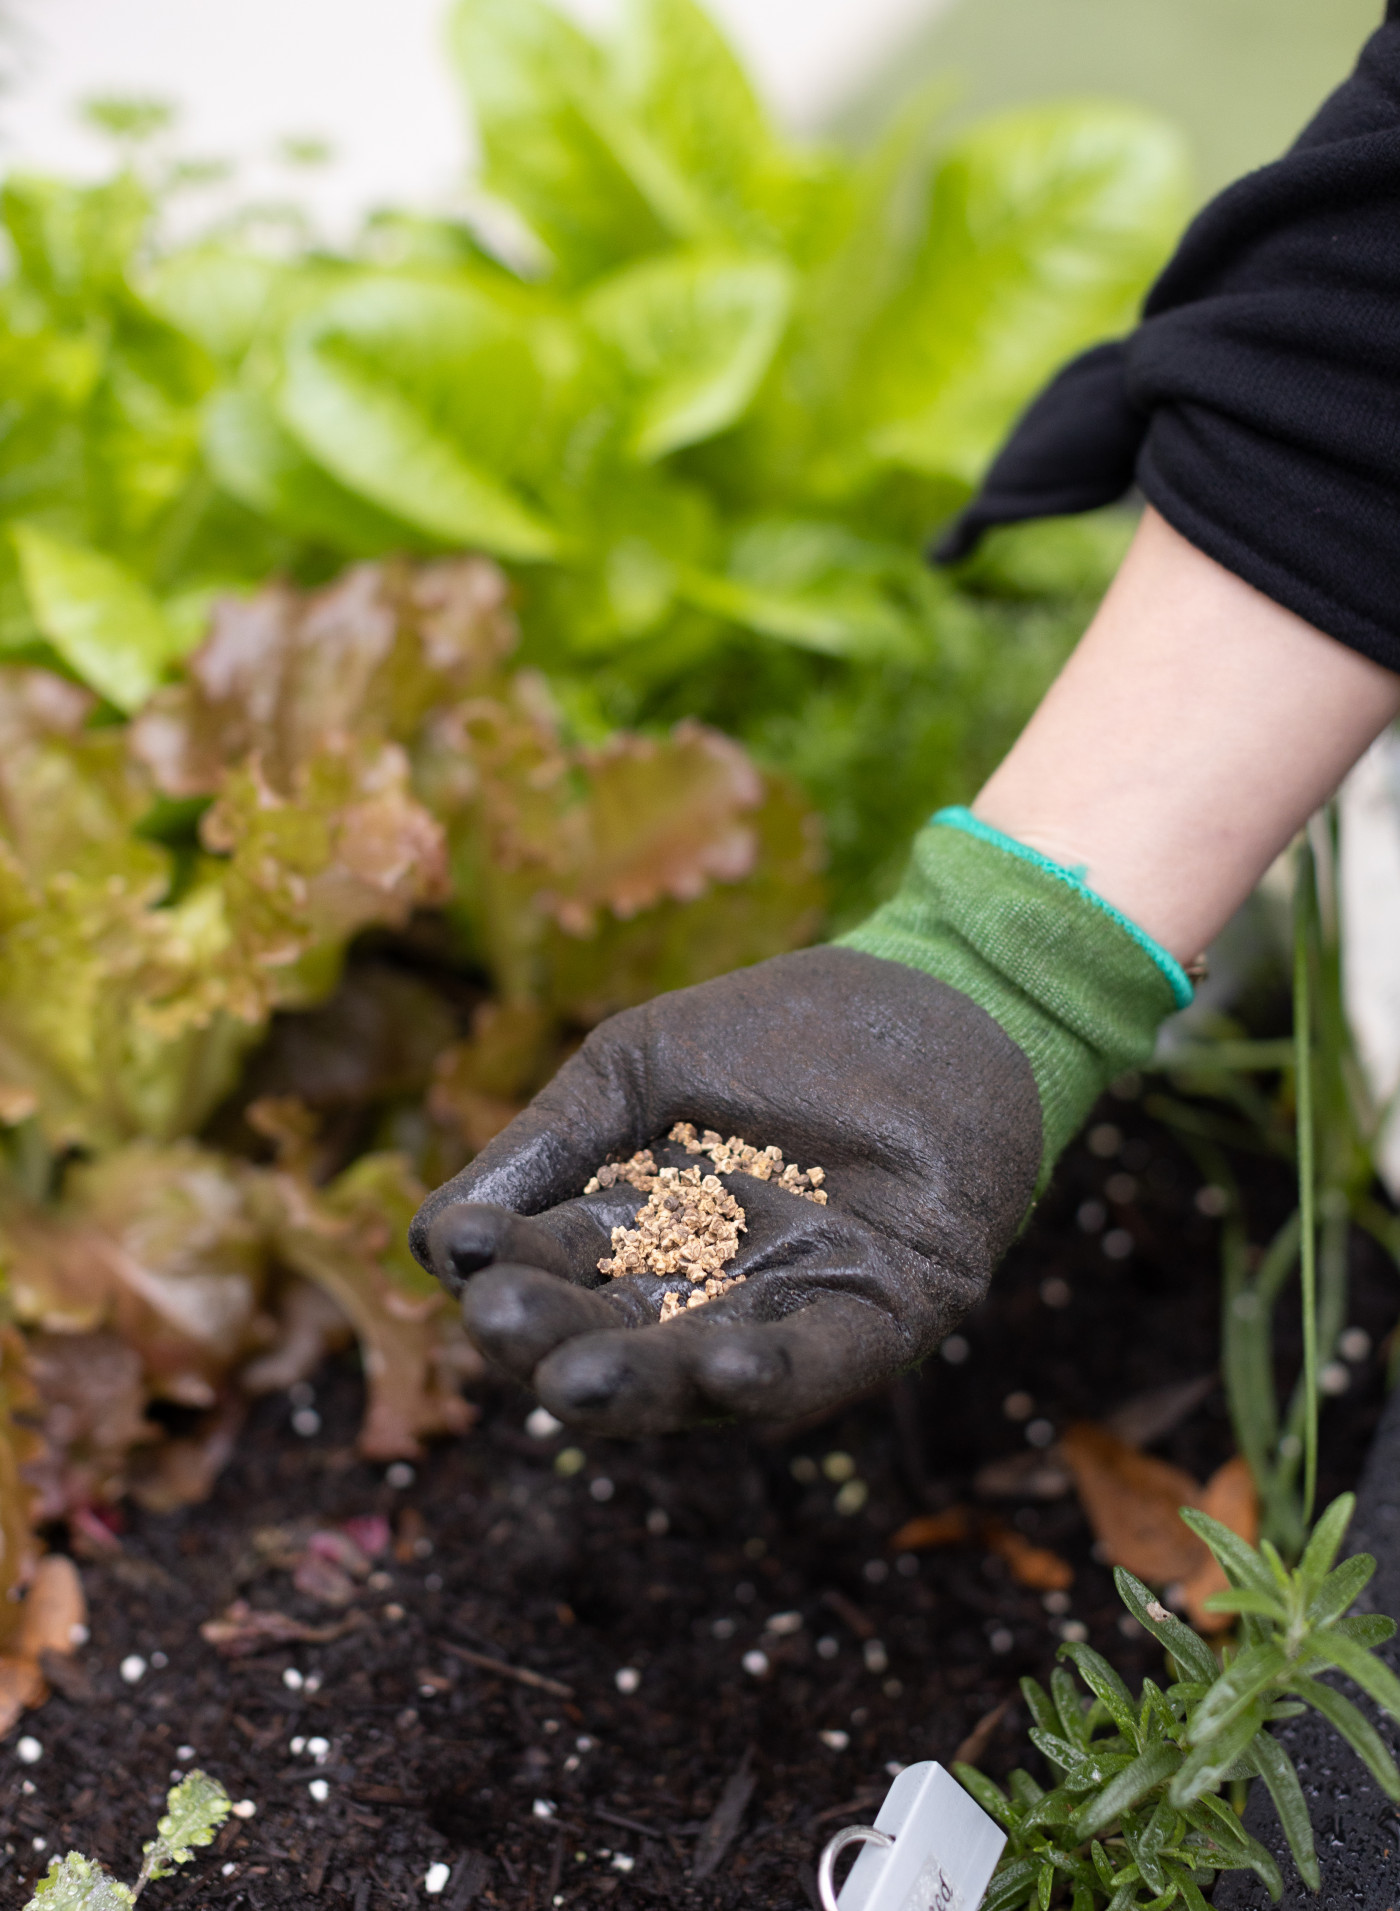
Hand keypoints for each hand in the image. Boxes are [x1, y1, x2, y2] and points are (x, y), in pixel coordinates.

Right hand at [408, 946, 1040, 1434]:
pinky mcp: (880, 1318)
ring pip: (700, 1371)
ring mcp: (788, 1309)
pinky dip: (768, 1376)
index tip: (461, 1250)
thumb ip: (547, 1148)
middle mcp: (707, 1290)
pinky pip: (815, 1365)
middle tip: (500, 1328)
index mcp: (642, 1233)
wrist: (934, 992)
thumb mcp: (636, 1071)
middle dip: (555, 1340)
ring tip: (577, 1383)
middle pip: (615, 1335)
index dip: (508, 1265)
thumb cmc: (780, 1026)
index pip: (556, 1268)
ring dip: (641, 1384)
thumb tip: (430, 1247)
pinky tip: (721, 1368)